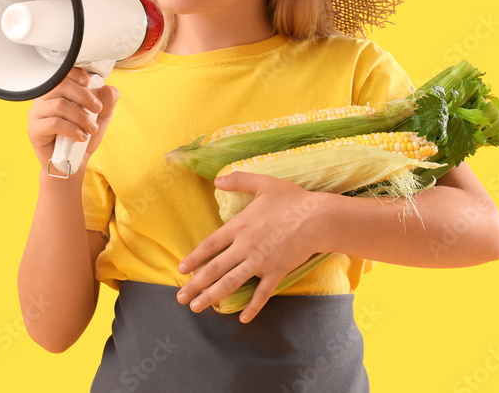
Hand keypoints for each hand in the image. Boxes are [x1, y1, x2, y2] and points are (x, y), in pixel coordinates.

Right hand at [27, 68, 119, 177]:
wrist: (71, 164)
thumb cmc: (81, 137)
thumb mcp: (100, 118)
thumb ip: (107, 102)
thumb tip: (109, 89)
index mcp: (56, 92)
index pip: (61, 73)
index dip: (74, 73)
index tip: (88, 81)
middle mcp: (43, 100)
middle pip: (60, 86)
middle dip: (84, 96)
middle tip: (97, 109)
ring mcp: (36, 114)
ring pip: (59, 105)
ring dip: (81, 117)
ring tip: (91, 129)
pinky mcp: (34, 130)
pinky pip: (53, 123)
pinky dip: (72, 129)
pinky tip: (81, 136)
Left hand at [176, 172, 321, 322]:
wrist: (317, 219)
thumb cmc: (291, 199)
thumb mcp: (263, 183)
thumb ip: (239, 180)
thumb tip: (217, 179)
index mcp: (239, 226)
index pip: (210, 245)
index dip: (194, 258)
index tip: (181, 270)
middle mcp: (245, 247)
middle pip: (215, 269)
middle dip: (196, 285)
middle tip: (180, 298)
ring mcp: (260, 262)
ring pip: (231, 283)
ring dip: (212, 297)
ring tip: (197, 307)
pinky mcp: (276, 273)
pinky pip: (262, 294)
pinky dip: (252, 307)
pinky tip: (242, 319)